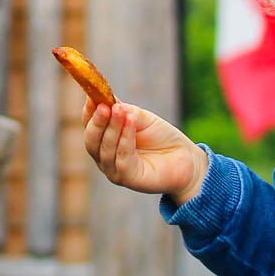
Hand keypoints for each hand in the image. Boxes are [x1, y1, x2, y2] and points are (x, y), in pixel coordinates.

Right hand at [82, 97, 207, 204]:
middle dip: (97, 122)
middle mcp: (104, 158)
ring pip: (106, 149)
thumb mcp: (140, 118)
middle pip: (92, 140)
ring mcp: (115, 170)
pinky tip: (131, 122)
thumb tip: (107, 99)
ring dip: (113, 128)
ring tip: (121, 110)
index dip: (89, 111)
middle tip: (104, 106)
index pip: (89, 126)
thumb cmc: (160, 137)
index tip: (92, 96)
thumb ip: (124, 111)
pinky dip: (125, 139)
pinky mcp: (129, 179)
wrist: (185, 157)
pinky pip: (122, 158)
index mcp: (104, 141)